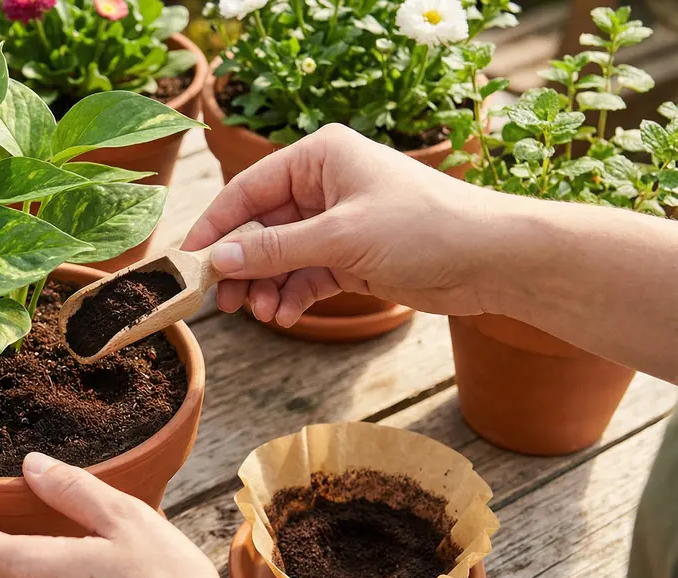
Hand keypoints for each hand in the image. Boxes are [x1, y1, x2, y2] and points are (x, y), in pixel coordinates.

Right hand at [184, 123, 506, 326]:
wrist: (493, 259)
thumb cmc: (425, 227)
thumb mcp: (341, 238)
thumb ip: (276, 250)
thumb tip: (220, 259)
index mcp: (320, 157)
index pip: (249, 189)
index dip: (216, 225)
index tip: (189, 259)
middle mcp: (324, 185)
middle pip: (261, 227)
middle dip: (242, 265)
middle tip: (222, 300)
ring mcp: (336, 223)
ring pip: (280, 257)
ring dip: (266, 287)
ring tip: (261, 315)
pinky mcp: (350, 257)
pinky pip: (304, 276)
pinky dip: (291, 296)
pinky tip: (284, 316)